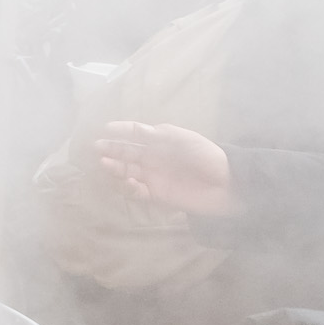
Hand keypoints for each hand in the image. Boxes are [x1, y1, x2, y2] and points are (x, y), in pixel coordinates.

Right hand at [95, 121, 236, 215]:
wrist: (226, 185)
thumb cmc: (206, 156)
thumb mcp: (183, 139)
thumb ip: (158, 135)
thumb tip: (135, 129)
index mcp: (160, 140)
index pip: (135, 133)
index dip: (120, 130)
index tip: (104, 128)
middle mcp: (154, 158)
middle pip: (127, 153)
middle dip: (111, 149)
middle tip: (96, 148)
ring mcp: (154, 177)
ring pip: (128, 172)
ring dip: (116, 168)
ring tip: (105, 165)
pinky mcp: (158, 196)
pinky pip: (137, 192)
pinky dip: (129, 188)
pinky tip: (128, 183)